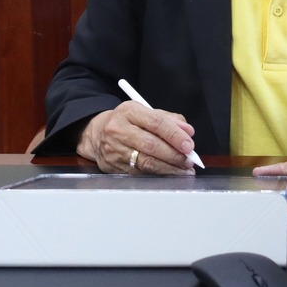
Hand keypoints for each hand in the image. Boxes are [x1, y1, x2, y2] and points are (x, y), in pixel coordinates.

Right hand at [78, 101, 196, 173]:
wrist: (97, 133)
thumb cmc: (127, 122)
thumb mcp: (145, 112)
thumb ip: (169, 119)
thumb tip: (187, 131)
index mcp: (129, 111)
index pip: (155, 122)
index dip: (175, 135)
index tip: (189, 144)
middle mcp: (119, 130)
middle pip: (151, 144)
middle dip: (174, 155)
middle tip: (189, 160)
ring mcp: (114, 149)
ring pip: (146, 162)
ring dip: (168, 168)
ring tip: (183, 170)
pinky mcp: (113, 166)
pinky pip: (139, 173)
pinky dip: (158, 175)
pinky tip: (169, 174)